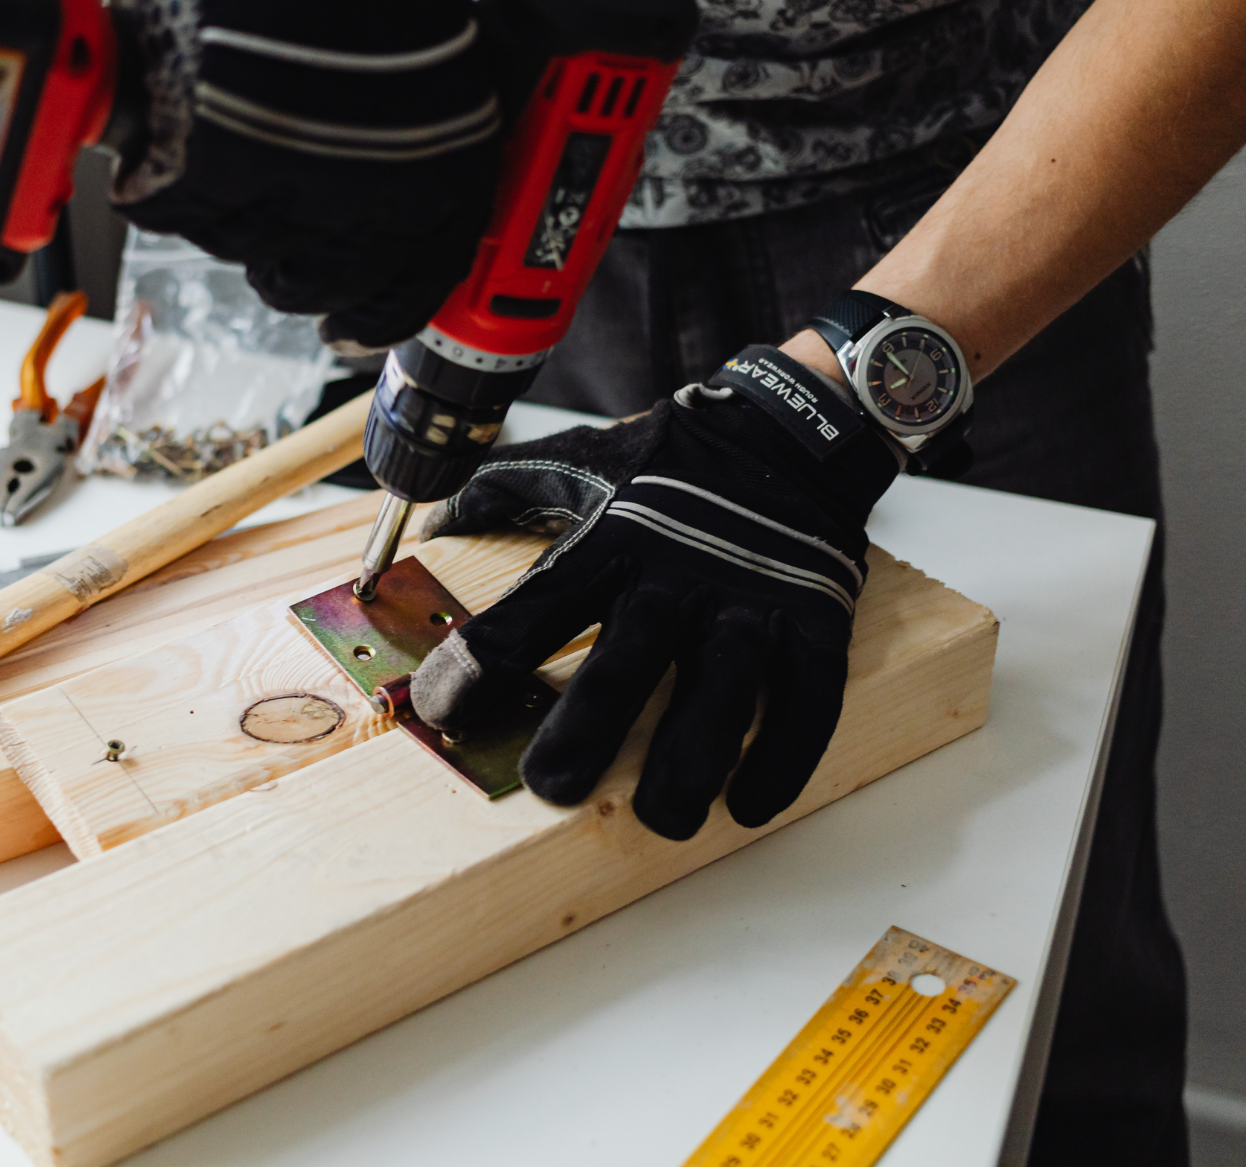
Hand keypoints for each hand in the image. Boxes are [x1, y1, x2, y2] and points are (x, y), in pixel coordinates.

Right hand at [109, 0, 498, 351]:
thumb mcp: (443, 68)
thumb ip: (423, 148)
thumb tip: (398, 196)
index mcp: (438, 183)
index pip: (410, 289)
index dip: (378, 315)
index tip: (356, 328)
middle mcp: (365, 207)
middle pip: (318, 285)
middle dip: (298, 271)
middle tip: (279, 235)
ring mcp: (278, 197)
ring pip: (240, 252)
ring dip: (231, 212)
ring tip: (231, 143)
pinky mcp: (198, 176)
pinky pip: (168, 211)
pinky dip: (164, 178)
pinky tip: (182, 129)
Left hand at [409, 349, 899, 838]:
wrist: (791, 426)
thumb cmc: (673, 456)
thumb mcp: (582, 458)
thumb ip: (505, 488)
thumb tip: (430, 522)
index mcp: (613, 537)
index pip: (534, 607)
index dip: (482, 662)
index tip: (442, 711)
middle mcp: (679, 572)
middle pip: (630, 658)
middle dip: (589, 727)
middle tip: (550, 788)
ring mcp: (751, 598)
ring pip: (723, 686)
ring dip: (693, 756)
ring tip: (665, 818)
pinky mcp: (815, 617)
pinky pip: (807, 694)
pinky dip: (784, 754)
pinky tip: (749, 805)